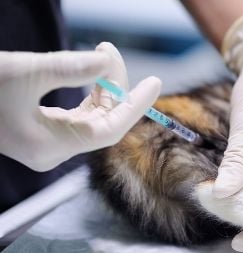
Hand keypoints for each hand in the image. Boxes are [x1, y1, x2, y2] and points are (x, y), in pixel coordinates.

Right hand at [0, 42, 160, 170]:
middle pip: (102, 121)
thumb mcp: (25, 71)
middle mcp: (52, 151)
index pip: (111, 130)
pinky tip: (92, 71)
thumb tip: (105, 62)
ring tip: (102, 52)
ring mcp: (46, 143)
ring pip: (91, 117)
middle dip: (114, 86)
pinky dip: (88, 93)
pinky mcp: (40, 131)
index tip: (155, 83)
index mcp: (51, 146)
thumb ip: (70, 67)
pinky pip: (77, 115)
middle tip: (110, 50)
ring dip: (101, 87)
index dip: (136, 105)